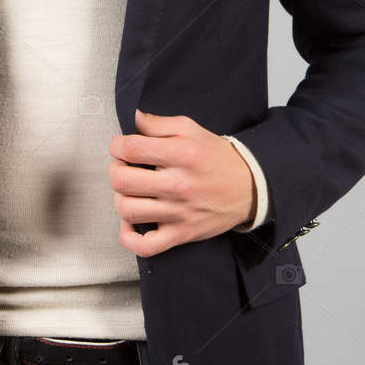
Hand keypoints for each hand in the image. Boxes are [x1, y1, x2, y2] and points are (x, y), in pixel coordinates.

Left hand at [108, 110, 254, 256]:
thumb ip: (158, 123)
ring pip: (128, 211)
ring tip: (130, 190)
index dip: (117, 145)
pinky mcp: (181, 234)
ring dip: (120, 198)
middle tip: (123, 166)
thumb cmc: (216, 157)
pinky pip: (145, 246)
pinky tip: (130, 222)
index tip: (121, 147)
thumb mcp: (190, 129)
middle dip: (115, 170)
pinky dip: (129, 236)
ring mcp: (179, 213)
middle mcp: (179, 185)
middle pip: (122, 181)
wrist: (249, 187)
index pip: (130, 149)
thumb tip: (132, 118)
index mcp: (182, 154)